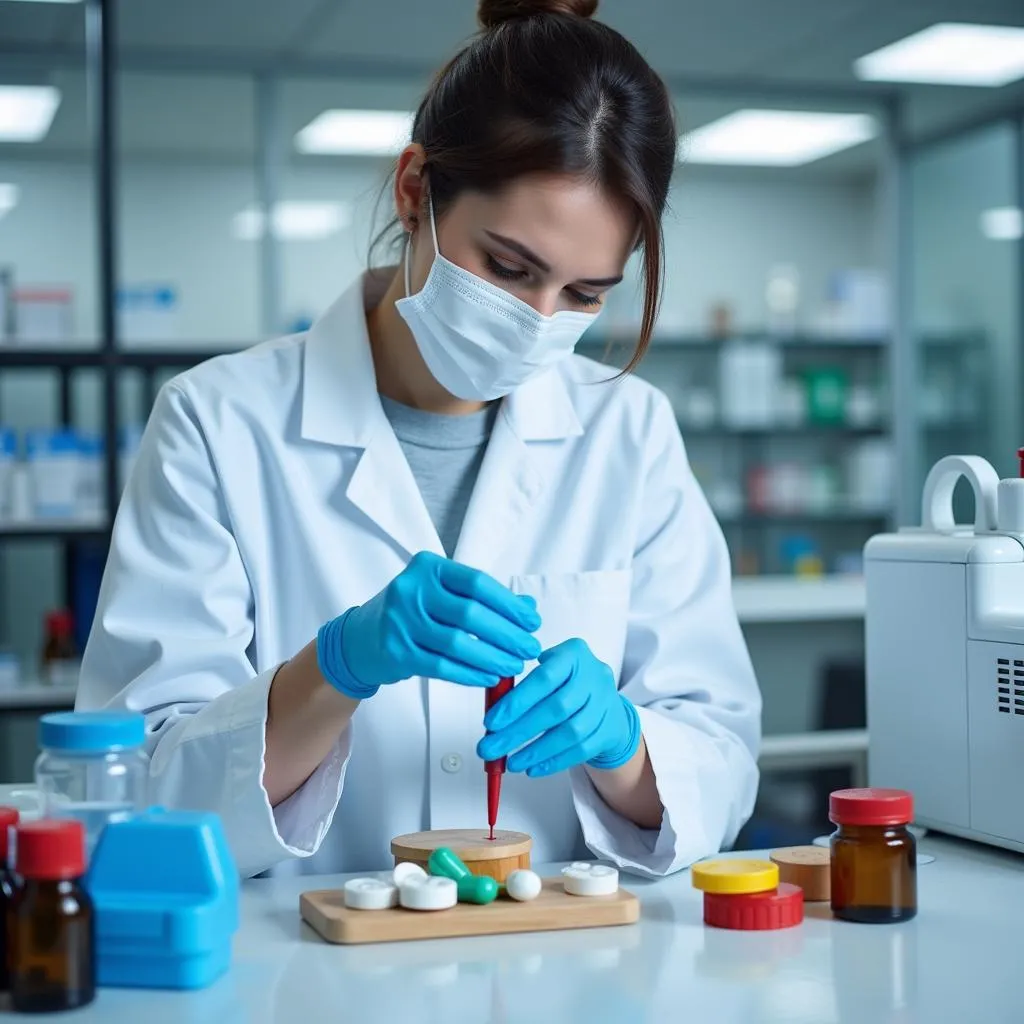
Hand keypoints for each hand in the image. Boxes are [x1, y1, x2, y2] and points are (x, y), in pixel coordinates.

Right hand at [316, 551, 541, 699]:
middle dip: (507, 634)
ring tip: (514, 665)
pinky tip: (490, 676)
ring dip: (493, 657)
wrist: (363, 637)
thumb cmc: (412, 611)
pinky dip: (471, 673)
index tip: (532, 621)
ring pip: (458, 643)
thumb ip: (484, 598)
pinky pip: (442, 666)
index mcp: (428, 567)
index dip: (509, 604)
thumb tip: (527, 608)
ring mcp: (400, 621)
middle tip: (530, 648)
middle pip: (470, 614)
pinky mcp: (397, 651)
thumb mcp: (444, 594)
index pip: (477, 583)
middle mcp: (411, 590)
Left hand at [476, 638, 640, 776]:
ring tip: (511, 763)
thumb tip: (494, 713)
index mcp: (574, 655)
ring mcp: (605, 704)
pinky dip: (554, 762)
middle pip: (555, 709)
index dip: (516, 702)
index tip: (491, 723)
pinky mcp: (609, 730)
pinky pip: (581, 751)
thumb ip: (523, 684)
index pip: (544, 678)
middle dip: (518, 731)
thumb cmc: (567, 684)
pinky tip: (533, 768)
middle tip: (491, 748)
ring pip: (570, 733)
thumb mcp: (548, 668)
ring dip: (536, 751)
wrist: (606, 703)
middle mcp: (594, 677)